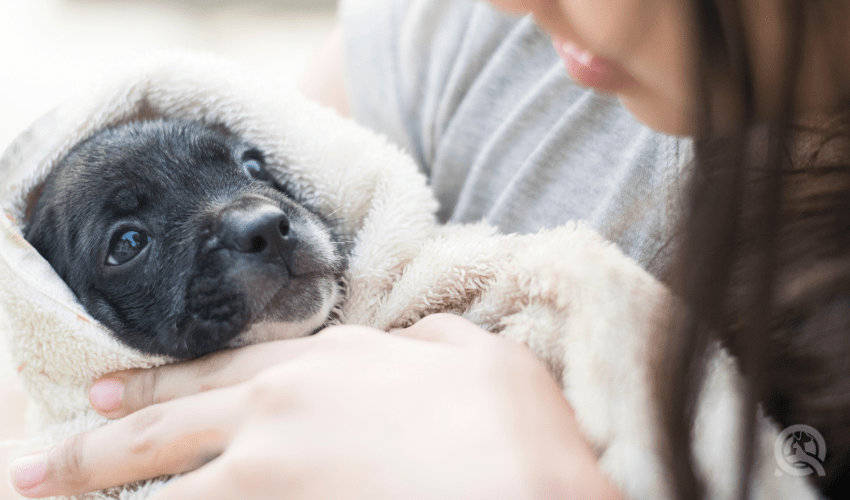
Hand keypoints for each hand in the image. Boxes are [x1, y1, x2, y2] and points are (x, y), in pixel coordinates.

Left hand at [10, 314, 620, 499]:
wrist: (531, 491)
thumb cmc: (511, 421)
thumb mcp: (470, 352)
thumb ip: (420, 343)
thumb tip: (407, 342)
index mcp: (325, 366)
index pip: (222, 370)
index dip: (162, 385)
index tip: (108, 396)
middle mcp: (279, 417)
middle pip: (166, 431)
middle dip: (95, 448)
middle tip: (39, 465)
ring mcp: (269, 479)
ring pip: (163, 496)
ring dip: (104, 496)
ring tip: (52, 497)